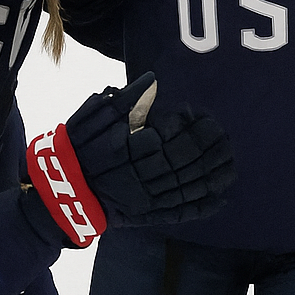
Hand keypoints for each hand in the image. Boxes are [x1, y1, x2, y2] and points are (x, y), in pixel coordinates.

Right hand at [25, 72, 233, 246]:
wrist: (62, 189)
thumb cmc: (77, 148)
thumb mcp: (92, 117)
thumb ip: (124, 100)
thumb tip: (151, 79)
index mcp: (130, 148)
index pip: (171, 136)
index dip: (192, 127)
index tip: (204, 115)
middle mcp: (142, 175)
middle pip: (185, 161)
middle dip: (209, 148)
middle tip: (225, 135)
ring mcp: (147, 198)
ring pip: (188, 187)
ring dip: (213, 176)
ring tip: (232, 162)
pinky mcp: (148, 215)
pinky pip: (180, 212)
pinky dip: (202, 207)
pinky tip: (222, 198)